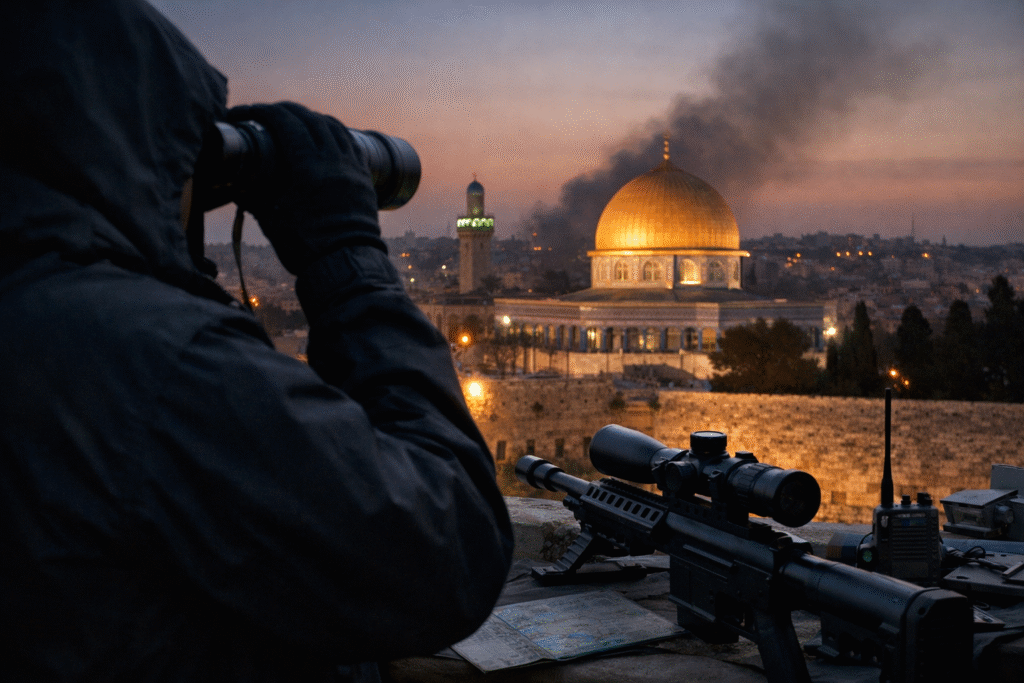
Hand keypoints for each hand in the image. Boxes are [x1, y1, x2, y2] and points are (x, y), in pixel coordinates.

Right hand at [226, 102, 382, 273]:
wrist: (345, 265)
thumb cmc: (305, 247)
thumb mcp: (270, 218)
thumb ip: (251, 195)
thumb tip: (232, 182)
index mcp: (308, 167)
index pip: (285, 122)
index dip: (261, 111)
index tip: (244, 113)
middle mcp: (334, 161)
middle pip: (309, 118)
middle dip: (284, 110)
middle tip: (265, 114)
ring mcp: (352, 168)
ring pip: (333, 127)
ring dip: (311, 117)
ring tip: (294, 121)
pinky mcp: (364, 178)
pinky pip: (350, 143)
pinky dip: (334, 133)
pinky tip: (324, 137)